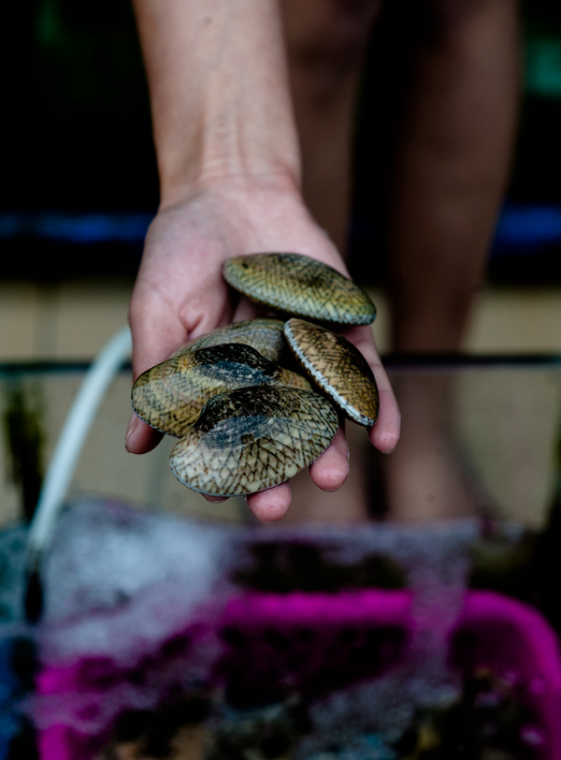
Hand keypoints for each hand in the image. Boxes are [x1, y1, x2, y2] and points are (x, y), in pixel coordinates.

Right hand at [125, 177, 399, 521]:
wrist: (228, 190)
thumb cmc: (180, 254)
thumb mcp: (156, 313)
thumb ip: (155, 375)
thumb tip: (138, 444)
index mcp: (221, 381)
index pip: (225, 436)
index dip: (225, 467)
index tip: (223, 494)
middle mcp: (268, 377)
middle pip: (276, 434)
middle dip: (277, 470)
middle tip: (273, 507)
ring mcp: (307, 356)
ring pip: (323, 412)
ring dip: (330, 449)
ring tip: (332, 479)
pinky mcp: (343, 331)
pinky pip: (365, 373)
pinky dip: (376, 403)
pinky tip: (383, 437)